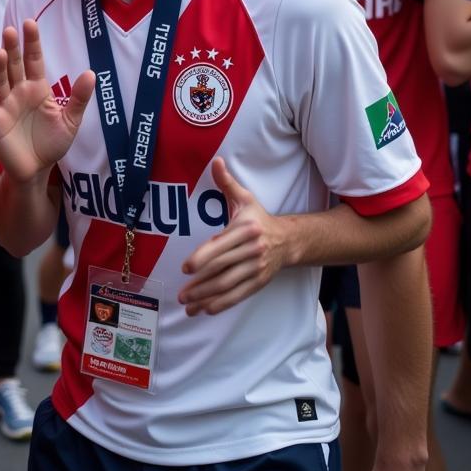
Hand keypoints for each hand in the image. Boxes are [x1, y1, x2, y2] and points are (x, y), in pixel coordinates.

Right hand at [0, 19, 93, 184]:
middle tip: (10, 30)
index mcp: (37, 88)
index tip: (30, 23)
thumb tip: (91, 73)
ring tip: (0, 53)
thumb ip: (79, 98)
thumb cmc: (52, 142)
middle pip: (14, 66)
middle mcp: (19, 92)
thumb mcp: (71, 121)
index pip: (34, 60)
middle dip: (12, 48)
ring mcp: (6, 106)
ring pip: (0, 82)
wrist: (36, 169)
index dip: (32, 43)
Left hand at [178, 157, 288, 314]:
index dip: (204, 257)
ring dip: (207, 297)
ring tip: (188, 304)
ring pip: (229, 285)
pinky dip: (222, 304)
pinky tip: (206, 309)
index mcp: (246, 230)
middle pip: (223, 269)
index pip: (222, 246)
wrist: (289, 240)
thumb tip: (216, 161)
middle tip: (181, 292)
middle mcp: (252, 250)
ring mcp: (257, 268)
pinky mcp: (259, 282)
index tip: (186, 267)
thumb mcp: (245, 199)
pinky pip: (239, 295)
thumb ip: (227, 183)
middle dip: (200, 283)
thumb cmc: (259, 218)